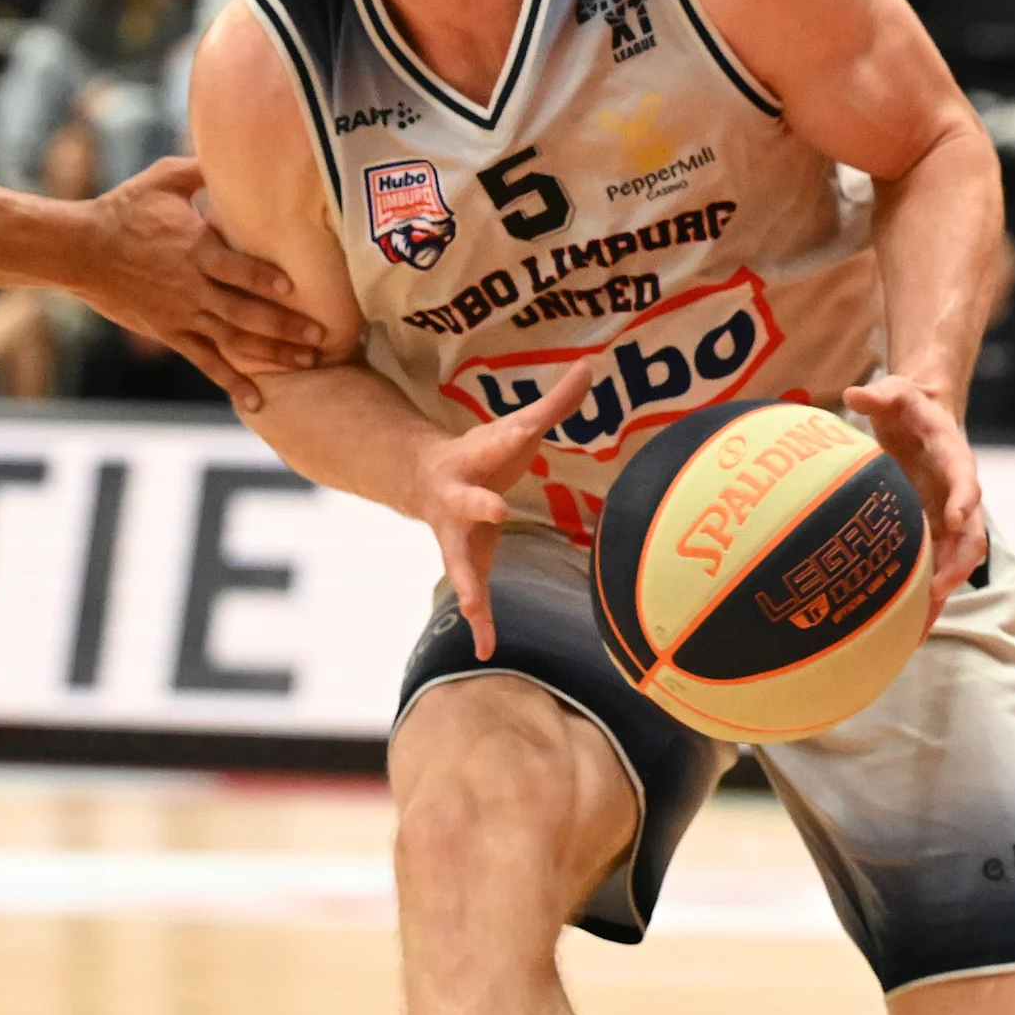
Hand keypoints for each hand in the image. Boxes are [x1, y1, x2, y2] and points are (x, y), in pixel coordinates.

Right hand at [73, 156, 325, 410]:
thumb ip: (200, 169)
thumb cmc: (122, 209)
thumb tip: (232, 151)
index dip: (267, 281)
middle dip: (284, 327)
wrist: (80, 249)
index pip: (238, 268)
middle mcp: (192, 286)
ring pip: (234, 340)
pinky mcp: (170, 332)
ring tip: (307, 364)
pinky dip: (231, 381)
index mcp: (194, 248)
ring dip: (271, 354)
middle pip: (245, 311)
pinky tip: (256, 399)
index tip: (296, 290)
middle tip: (320, 338)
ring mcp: (182, 313)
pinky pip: (205, 361)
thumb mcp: (162, 179)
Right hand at [413, 356, 602, 657]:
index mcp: (476, 456)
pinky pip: (472, 593)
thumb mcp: (514, 426)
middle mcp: (460, 495)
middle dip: (480, 505)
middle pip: (468, 501)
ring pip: (459, 560)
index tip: (529, 426)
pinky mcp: (464, 559)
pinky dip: (479, 621)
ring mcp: (457, 532)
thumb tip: (591, 365)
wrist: (423, 478)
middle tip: (496, 510)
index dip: (516, 433)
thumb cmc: (483, 451)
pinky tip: (486, 649)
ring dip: (467, 583)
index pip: (502, 440)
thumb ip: (553, 403)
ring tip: (471, 610)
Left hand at [846, 372, 990, 605]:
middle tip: (939, 590)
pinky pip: (936, 566)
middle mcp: (957, 492)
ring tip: (921, 628)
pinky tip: (908, 629)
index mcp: (953, 456)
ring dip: (944, 592)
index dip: (965, 500)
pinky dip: (927, 596)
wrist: (922, 415)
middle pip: (970, 534)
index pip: (966, 479)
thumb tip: (855, 393)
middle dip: (959, 563)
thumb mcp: (895, 392)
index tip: (958, 520)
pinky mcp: (933, 530)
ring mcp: (947, 515)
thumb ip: (880, 393)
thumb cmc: (907, 404)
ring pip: (956, 560)